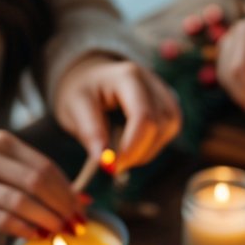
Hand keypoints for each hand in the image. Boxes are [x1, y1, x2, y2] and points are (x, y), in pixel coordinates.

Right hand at [0, 129, 76, 239]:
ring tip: (59, 234)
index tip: (82, 210)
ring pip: (22, 204)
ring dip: (47, 222)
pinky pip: (0, 221)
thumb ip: (33, 176)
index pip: (46, 168)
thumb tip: (82, 199)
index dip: (69, 192)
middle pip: (38, 184)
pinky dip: (23, 230)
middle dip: (62, 208)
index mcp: (1, 142)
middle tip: (75, 226)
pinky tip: (34, 237)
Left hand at [53, 54, 180, 170]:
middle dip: (138, 152)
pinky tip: (133, 145)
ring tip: (122, 153)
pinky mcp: (169, 104)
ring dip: (147, 151)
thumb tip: (103, 160)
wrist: (91, 77)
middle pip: (160, 124)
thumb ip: (90, 132)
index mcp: (128, 77)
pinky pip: (170, 130)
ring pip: (169, 129)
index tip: (113, 167)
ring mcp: (164, 92)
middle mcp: (152, 81)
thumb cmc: (82, 91)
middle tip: (114, 165)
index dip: (132, 147)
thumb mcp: (74, 107)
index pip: (143, 117)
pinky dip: (152, 145)